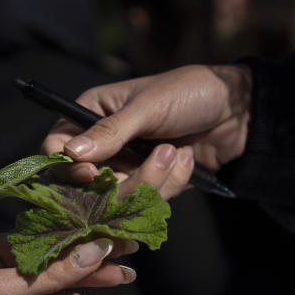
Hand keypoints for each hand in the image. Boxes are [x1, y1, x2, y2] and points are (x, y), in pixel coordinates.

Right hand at [40, 64, 251, 199]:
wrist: (238, 112)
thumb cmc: (189, 92)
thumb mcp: (149, 106)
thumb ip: (111, 131)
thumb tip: (71, 153)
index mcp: (90, 113)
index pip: (57, 148)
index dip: (69, 167)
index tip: (91, 174)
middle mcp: (102, 144)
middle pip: (87, 185)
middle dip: (126, 179)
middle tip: (161, 155)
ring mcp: (126, 168)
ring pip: (119, 199)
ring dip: (154, 180)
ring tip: (179, 152)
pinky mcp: (149, 186)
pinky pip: (147, 203)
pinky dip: (171, 183)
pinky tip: (188, 159)